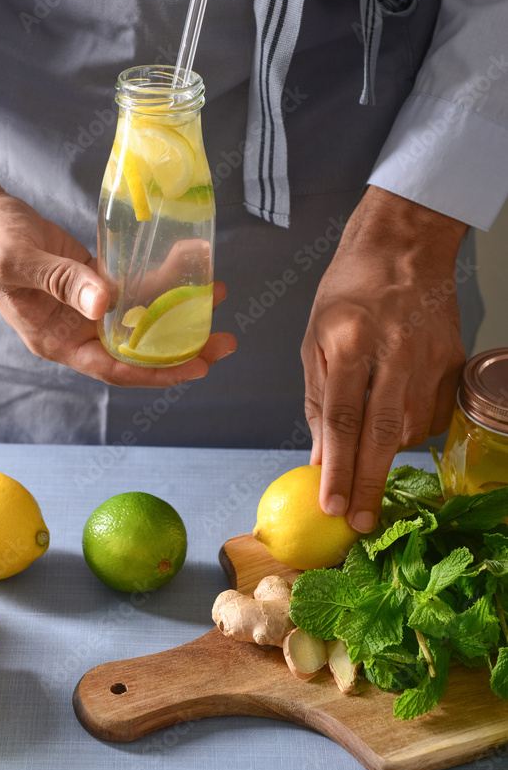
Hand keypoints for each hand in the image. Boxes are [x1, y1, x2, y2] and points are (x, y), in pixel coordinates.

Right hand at [0, 131, 235, 385]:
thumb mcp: (20, 260)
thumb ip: (62, 281)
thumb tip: (105, 305)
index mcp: (56, 338)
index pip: (114, 367)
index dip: (156, 371)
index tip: (196, 367)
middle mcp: (75, 329)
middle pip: (136, 349)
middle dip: (181, 347)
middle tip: (225, 340)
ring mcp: (85, 306)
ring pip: (139, 317)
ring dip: (177, 310)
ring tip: (218, 295)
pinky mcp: (93, 280)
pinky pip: (133, 286)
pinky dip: (159, 278)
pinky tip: (186, 263)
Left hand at [301, 185, 467, 532]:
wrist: (404, 248)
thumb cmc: (349, 289)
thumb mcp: (315, 337)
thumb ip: (319, 399)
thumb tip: (321, 455)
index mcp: (351, 339)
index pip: (344, 417)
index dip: (338, 466)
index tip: (332, 503)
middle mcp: (394, 349)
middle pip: (382, 432)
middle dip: (368, 482)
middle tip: (359, 522)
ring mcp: (430, 356)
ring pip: (412, 427)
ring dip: (387, 456)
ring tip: (367, 469)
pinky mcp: (454, 361)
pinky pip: (434, 414)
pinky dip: (413, 430)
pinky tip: (395, 430)